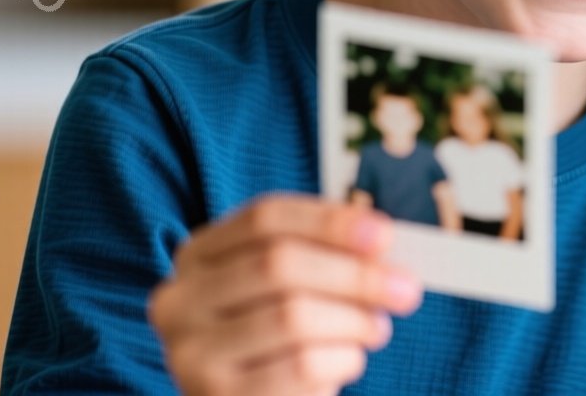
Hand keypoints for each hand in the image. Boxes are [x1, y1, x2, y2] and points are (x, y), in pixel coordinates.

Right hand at [147, 193, 423, 395]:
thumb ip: (327, 256)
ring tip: (377, 329)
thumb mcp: (295, 286)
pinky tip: (348, 361)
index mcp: (198, 255)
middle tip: (407, 288)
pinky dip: (341, 360)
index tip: (385, 234)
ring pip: (292, 316)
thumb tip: (381, 241)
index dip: (328, 221)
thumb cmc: (282, 336)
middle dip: (355, 273)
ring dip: (354, 321)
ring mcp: (189, 353)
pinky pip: (300, 367)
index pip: (264, 218)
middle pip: (278, 264)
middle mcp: (179, 300)